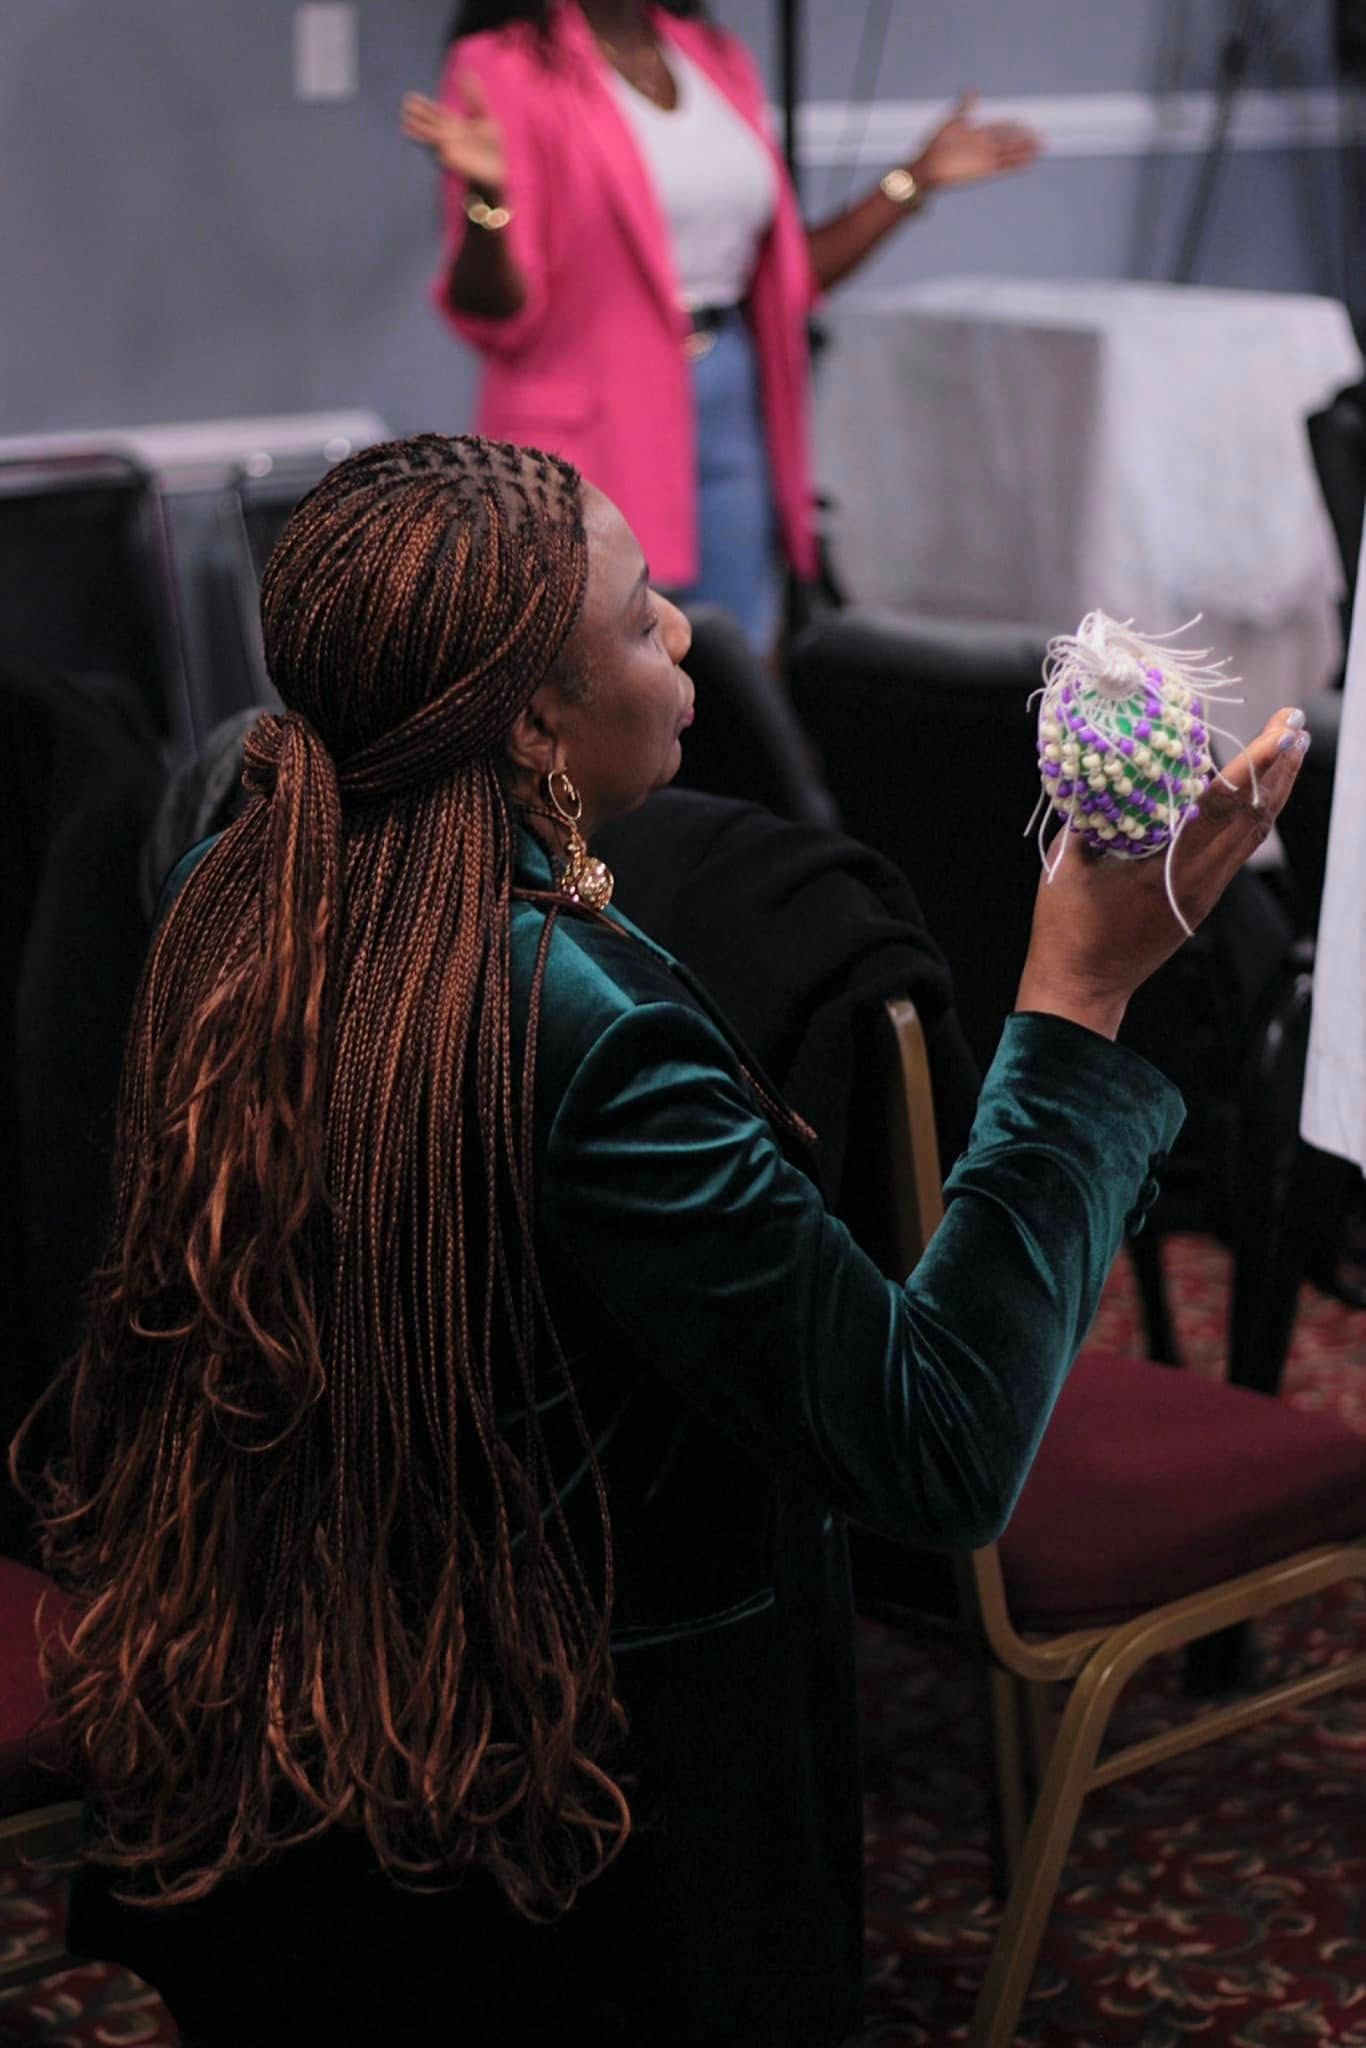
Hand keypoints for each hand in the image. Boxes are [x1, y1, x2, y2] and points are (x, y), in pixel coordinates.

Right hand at [401, 76, 507, 197]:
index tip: (411, 97)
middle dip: (417, 114)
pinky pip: (438, 149)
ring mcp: (448, 146)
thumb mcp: (485, 115)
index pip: (436, 112)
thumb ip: (475, 97)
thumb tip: (466, 73)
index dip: (424, 105)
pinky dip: (433, 146)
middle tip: (404, 104)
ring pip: (430, 134)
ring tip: (404, 121)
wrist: (498, 168)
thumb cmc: (493, 145)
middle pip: (429, 121)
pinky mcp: (451, 157)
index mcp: (455, 123)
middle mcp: (449, 134)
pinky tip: (424, 141)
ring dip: (418, 129)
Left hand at [909, 91, 1039, 191]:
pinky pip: (1004, 168)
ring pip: (1009, 154)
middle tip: (1040, 137)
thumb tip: (972, 90)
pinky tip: (1029, 162)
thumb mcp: (951, 121)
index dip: (1012, 126)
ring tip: (1040, 148)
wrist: (928, 168)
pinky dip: (1016, 165)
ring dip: (1024, 151)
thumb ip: (964, 107)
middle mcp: (982, 147)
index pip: (999, 129)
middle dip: (1023, 139)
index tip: (1025, 123)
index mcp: (976, 135)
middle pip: (1007, 142)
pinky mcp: (984, 172)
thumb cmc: (934, 146)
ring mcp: (984, 160)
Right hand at [1016, 707, 1310, 1039]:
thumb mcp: (1070, 861)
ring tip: (1288, 744)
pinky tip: (1256, 790)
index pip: (1224, 807)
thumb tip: (1108, 766)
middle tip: (1294, 720)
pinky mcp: (1202, 899)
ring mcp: (1206, 893)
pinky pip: (1238, 848)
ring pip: (1254, 833)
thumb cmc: (1067, 926)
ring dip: (1275, 786)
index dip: (1256, 764)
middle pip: (1256, 817)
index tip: (1280, 729)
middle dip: (1280, 765)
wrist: (1082, 986)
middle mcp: (1200, 881)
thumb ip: (1095, 813)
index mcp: (1169, 870)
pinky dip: (1253, 812)